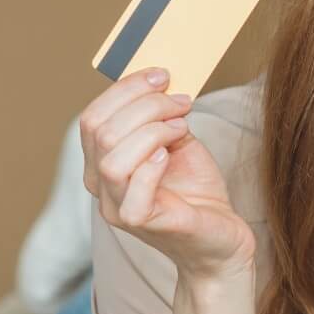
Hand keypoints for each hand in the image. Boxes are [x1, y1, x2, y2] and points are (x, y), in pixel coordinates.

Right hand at [78, 67, 255, 282]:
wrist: (221, 238)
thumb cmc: (197, 192)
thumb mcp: (176, 144)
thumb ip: (160, 118)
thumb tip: (160, 82)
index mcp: (101, 161)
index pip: (92, 117)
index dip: (125, 89)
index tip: (161, 75)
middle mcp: (99, 185)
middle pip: (101, 130)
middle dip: (145, 104)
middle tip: (182, 102)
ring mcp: (115, 207)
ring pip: (112, 156)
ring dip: (153, 130)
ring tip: (183, 128)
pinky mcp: (140, 223)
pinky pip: (132, 188)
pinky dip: (151, 164)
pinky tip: (170, 155)